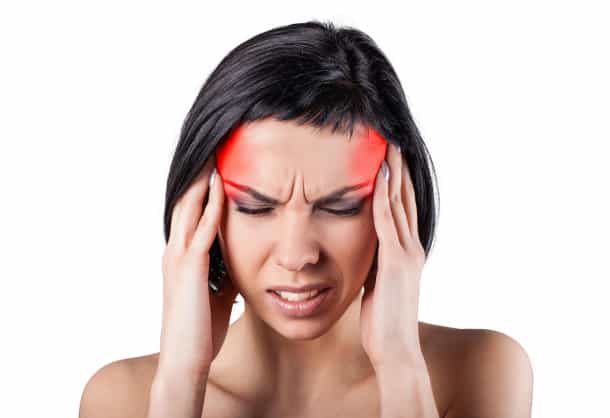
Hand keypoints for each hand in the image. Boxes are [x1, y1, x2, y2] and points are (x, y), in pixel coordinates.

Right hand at [158, 155, 238, 377]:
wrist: (185, 360)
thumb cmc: (200, 331)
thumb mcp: (218, 295)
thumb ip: (226, 274)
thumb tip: (243, 263)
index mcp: (179, 259)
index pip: (188, 214)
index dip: (199, 189)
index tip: (214, 167)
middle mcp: (174, 252)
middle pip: (185, 202)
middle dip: (198, 175)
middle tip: (213, 148)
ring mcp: (180, 258)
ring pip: (189, 208)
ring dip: (203, 180)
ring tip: (215, 154)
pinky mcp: (191, 268)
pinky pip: (203, 228)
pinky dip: (213, 205)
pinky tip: (223, 186)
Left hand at [360, 142, 426, 368]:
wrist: (396, 349)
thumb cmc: (384, 323)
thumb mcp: (378, 286)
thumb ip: (375, 265)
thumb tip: (362, 253)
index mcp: (407, 254)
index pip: (402, 210)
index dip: (398, 184)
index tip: (390, 161)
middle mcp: (411, 248)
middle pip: (404, 199)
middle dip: (398, 170)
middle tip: (392, 142)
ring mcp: (405, 253)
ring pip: (398, 203)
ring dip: (393, 173)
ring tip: (387, 147)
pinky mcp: (395, 261)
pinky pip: (386, 220)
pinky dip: (382, 195)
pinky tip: (378, 175)